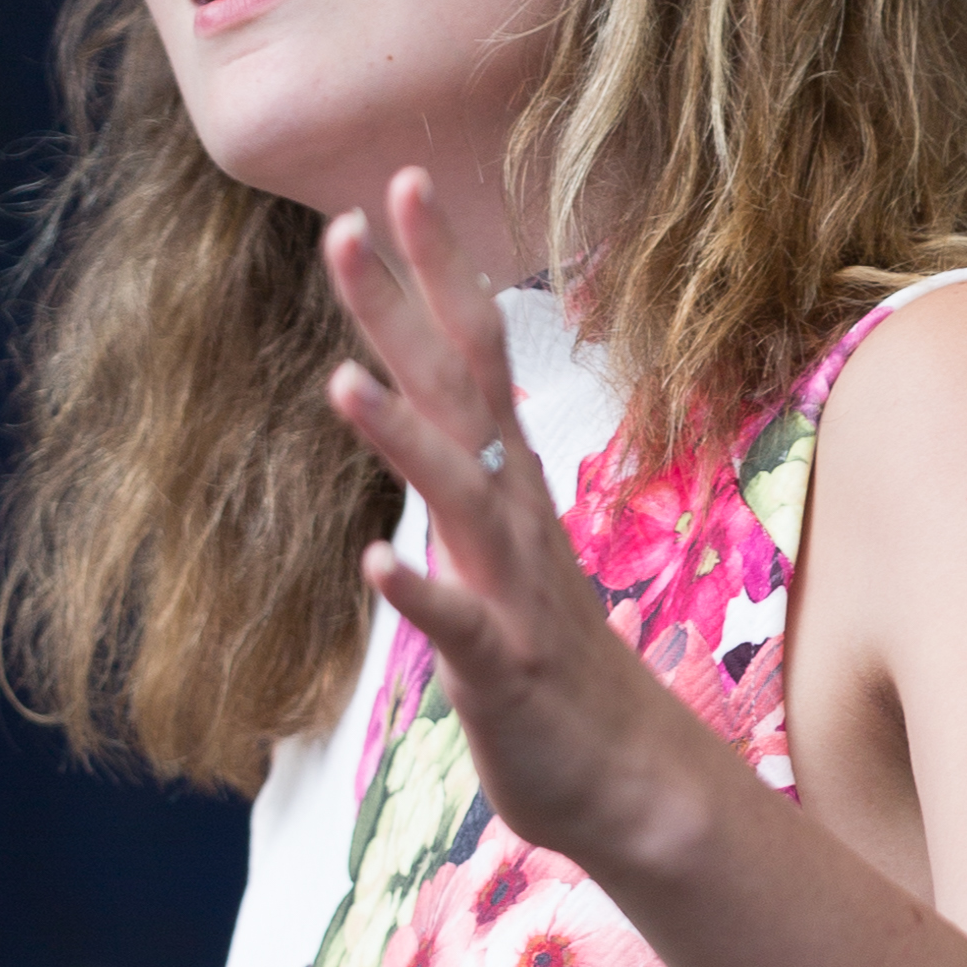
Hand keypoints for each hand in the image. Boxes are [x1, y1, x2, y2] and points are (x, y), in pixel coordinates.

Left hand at [322, 171, 729, 881]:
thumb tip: (417, 392)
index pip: (471, 353)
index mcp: (507, 484)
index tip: (398, 186)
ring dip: (401, 439)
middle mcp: (513, 516)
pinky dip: (420, 592)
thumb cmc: (548, 659)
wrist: (625, 781)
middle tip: (349, 223)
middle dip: (404, 308)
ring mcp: (512, 587)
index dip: (435, 272)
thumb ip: (462, 470)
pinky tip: (373, 564)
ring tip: (340, 382)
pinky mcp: (502, 666)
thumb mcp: (500, 544)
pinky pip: (457, 624)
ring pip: (457, 496)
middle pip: (458, 391)